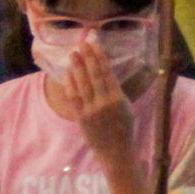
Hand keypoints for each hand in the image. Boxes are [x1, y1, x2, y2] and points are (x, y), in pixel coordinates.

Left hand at [43, 40, 134, 158]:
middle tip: (82, 43)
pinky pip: (73, 97)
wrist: (114, 151)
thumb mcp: (127, 107)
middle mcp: (103, 102)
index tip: (95, 44)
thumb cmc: (124, 128)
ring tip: (73, 54)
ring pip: (82, 84)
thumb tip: (106, 74)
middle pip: (93, 75)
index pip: (107, 73)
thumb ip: (116, 92)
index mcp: (118, 99)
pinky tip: (67, 73)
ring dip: (77, 67)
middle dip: (87, 57)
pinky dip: (70, 84)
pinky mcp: (80, 116)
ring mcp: (90, 110)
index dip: (100, 57)